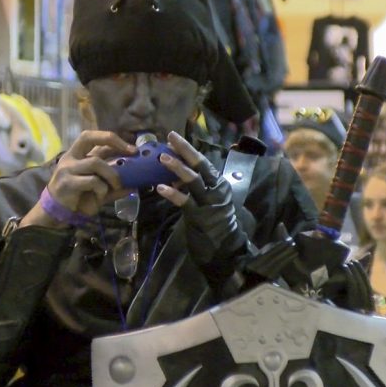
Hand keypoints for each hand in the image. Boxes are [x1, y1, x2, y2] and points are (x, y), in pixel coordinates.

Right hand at [24, 131, 134, 226]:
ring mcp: (67, 168)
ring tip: (116, 186)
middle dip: (112, 141)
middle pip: (88, 137)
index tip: (132, 149)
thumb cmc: (80, 197)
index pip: (94, 138)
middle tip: (131, 153)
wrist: (58, 212)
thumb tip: (135, 183)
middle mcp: (71, 157)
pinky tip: (100, 197)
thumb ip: (114, 184)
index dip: (113, 139)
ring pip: (95, 162)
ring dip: (112, 174)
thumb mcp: (100, 188)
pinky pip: (92, 181)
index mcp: (77, 154)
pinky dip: (102, 189)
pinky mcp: (67, 182)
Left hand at [156, 131, 247, 265]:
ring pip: (193, 180)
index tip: (174, 138)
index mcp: (218, 183)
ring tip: (162, 158)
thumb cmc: (214, 224)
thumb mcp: (208, 200)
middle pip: (200, 165)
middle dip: (185, 150)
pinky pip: (185, 202)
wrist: (224, 249)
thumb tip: (174, 171)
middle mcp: (216, 189)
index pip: (203, 162)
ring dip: (177, 168)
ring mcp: (209, 202)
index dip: (188, 149)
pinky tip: (160, 188)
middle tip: (170, 137)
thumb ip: (195, 187)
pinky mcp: (200, 216)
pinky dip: (173, 194)